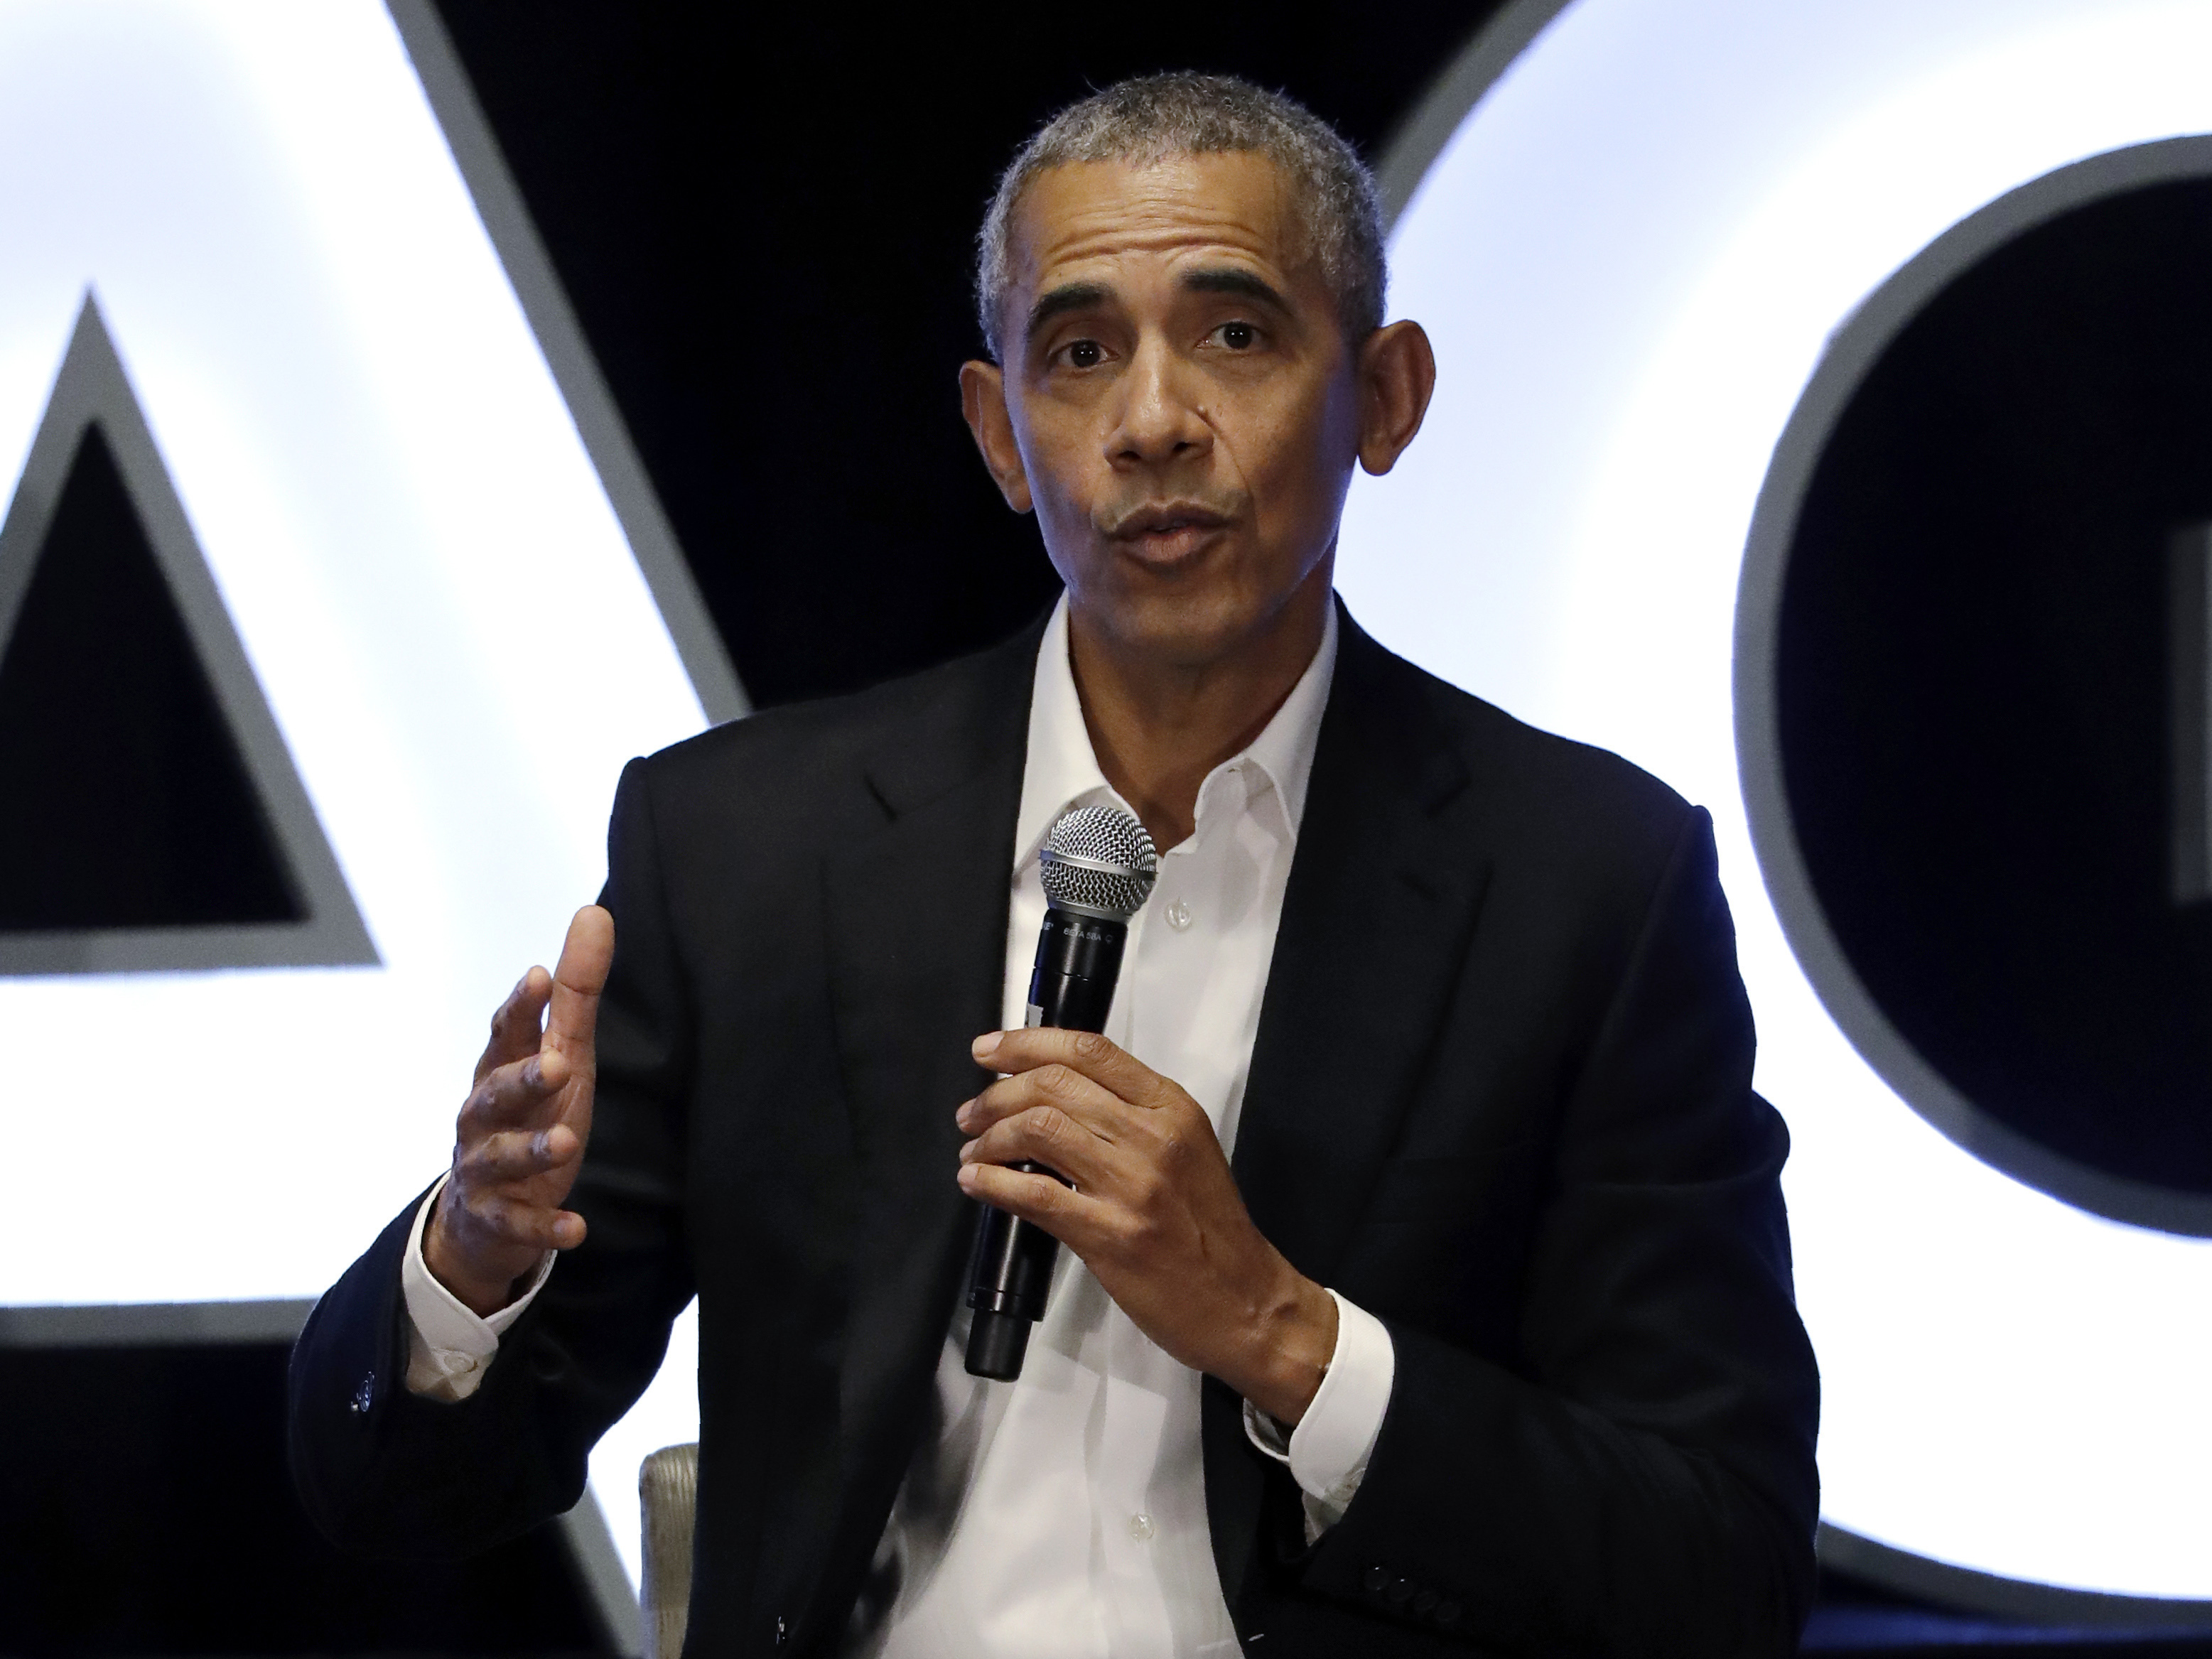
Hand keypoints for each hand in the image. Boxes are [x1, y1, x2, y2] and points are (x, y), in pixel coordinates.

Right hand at [423, 906, 613, 1316]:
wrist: (483, 1213)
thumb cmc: (529, 1115)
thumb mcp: (560, 1054)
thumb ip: (576, 993)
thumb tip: (595, 911)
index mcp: (500, 1072)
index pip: (506, 1034)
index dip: (520, 1008)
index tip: (539, 976)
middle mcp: (483, 1118)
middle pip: (493, 1093)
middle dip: (521, 1079)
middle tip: (557, 1066)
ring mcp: (485, 1170)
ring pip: (499, 1158)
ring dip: (530, 1151)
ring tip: (564, 1145)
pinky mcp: (498, 1219)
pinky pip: (519, 1224)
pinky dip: (545, 1226)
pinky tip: (576, 1229)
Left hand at [955, 1027, 1338, 1423]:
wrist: (1244, 1301)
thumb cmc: (1210, 1229)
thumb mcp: (1186, 1150)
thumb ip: (1130, 1116)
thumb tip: (1052, 1098)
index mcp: (1172, 1107)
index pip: (1089, 1050)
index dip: (1027, 1043)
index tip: (987, 1050)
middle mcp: (1153, 1136)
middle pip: (1053, 1085)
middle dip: (996, 1094)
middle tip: (971, 1113)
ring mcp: (1132, 1185)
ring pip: (1038, 1129)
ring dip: (989, 1136)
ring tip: (973, 1151)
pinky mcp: (1110, 1234)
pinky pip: (1033, 1193)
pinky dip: (992, 1182)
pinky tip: (976, 1183)